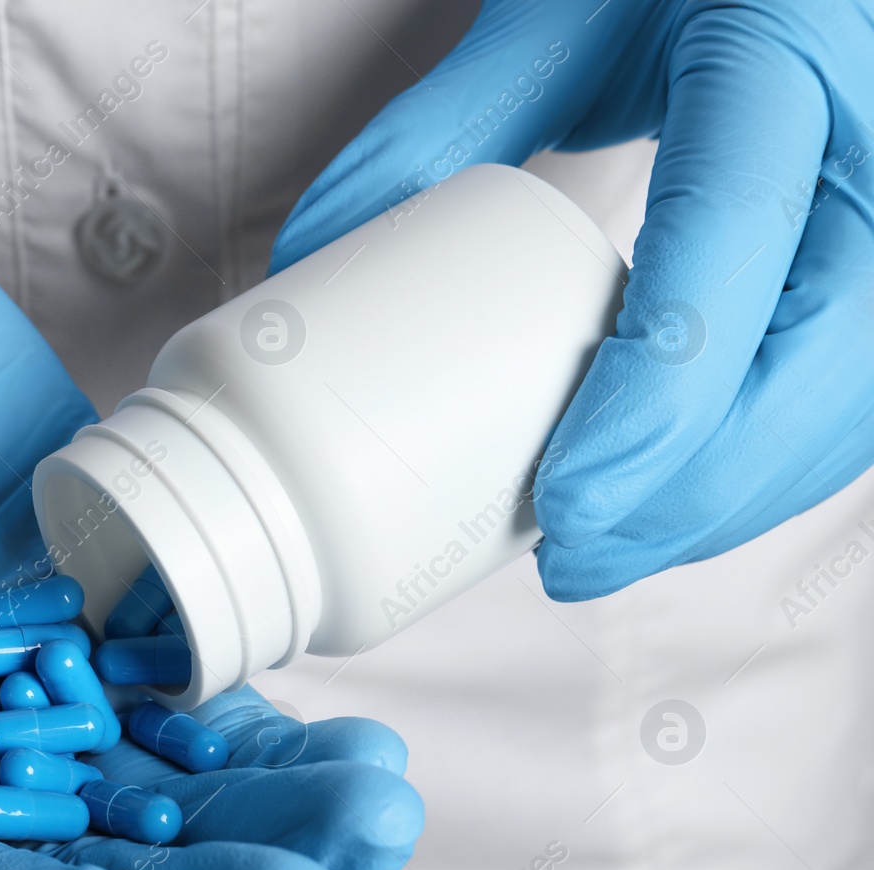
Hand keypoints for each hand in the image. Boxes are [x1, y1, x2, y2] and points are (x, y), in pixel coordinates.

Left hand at [271, 0, 873, 598]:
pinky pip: (861, 389)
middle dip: (694, 493)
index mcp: (789, 45)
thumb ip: (438, 128)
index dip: (661, 397)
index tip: (569, 501)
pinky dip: (769, 464)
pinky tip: (682, 501)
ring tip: (608, 548)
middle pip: (823, 365)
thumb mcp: (562, 17)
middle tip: (573, 555)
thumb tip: (310, 256)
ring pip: (857, 399)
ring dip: (732, 501)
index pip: (738, 243)